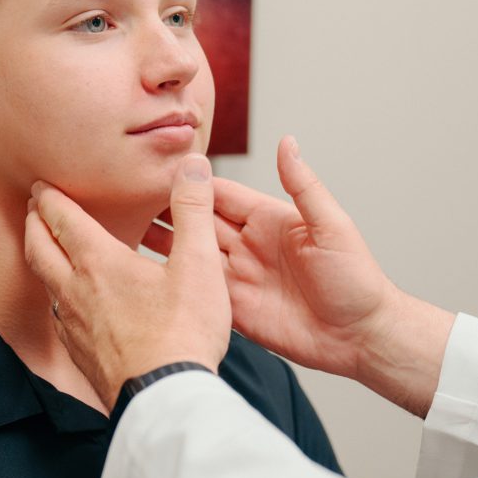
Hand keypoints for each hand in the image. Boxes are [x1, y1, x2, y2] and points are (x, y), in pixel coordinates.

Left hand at [24, 154, 231, 409]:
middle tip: (33, 210)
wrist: (165, 397)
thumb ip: (194, 210)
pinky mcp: (82, 356)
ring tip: (51, 253)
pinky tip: (74, 309)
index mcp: (100, 263)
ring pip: (48, 285)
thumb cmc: (183, 332)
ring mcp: (75, 327)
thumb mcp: (198, 262)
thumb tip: (192, 164)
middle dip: (34, 224)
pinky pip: (62, 320)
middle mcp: (77, 292)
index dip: (50, 198)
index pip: (63, 219)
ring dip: (44, 262)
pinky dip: (61, 301)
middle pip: (41, 249)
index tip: (42, 184)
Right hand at [147, 137, 453, 417]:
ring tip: (116, 232)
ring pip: (188, 256)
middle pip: (195, 221)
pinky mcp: (233, 311)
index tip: (151, 166)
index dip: (189, 181)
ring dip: (157, 245)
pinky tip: (139, 278)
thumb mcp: (331, 226)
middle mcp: (247, 245)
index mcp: (268, 219)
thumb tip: (287, 141)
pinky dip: (170, 285)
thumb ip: (303, 186)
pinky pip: (195, 293)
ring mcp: (237, 279)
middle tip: (118, 197)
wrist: (361, 336)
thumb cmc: (356, 278)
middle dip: (161, 209)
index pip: (219, 193)